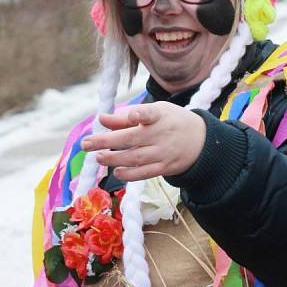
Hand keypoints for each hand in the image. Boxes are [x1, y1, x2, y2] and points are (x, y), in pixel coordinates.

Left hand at [81, 102, 205, 181]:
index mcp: (159, 115)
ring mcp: (163, 153)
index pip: (149, 113)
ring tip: (98, 157)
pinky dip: (129, 174)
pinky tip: (117, 172)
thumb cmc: (171, 122)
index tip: (131, 116)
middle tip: (86, 144)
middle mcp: (161, 134)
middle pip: (131, 139)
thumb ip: (126, 117)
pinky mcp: (164, 167)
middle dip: (106, 141)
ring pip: (135, 158)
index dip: (139, 114)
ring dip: (114, 159)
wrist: (201, 141)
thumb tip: (101, 118)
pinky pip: (144, 173)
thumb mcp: (155, 111)